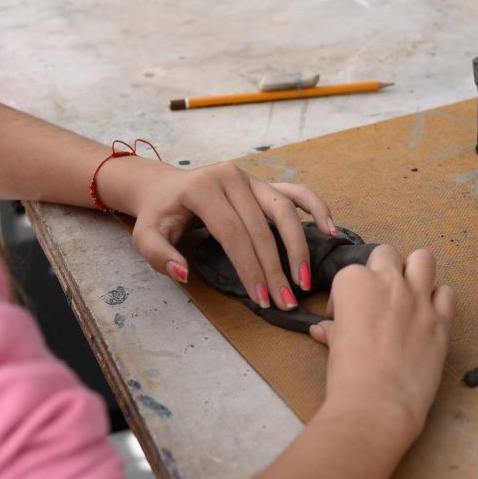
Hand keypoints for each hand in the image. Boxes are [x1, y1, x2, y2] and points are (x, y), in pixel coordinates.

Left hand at [101, 157, 334, 312]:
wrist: (165, 188)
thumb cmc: (159, 215)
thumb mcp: (146, 235)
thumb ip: (158, 255)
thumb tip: (182, 273)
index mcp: (203, 187)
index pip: (233, 233)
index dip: (249, 267)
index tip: (261, 299)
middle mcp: (231, 177)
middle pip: (261, 228)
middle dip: (275, 268)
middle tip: (285, 301)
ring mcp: (251, 178)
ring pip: (284, 211)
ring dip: (298, 247)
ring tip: (305, 279)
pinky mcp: (264, 183)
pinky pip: (297, 192)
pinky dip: (317, 208)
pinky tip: (331, 229)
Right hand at [312, 246, 452, 441]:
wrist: (378, 404)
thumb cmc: (348, 377)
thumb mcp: (335, 348)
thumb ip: (334, 330)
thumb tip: (323, 330)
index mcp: (355, 283)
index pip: (349, 274)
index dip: (344, 298)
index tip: (342, 318)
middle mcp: (388, 282)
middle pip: (386, 255)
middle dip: (381, 271)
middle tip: (378, 299)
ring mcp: (418, 298)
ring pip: (423, 259)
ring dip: (415, 271)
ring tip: (408, 294)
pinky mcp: (441, 320)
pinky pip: (446, 293)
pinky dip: (439, 300)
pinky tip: (428, 317)